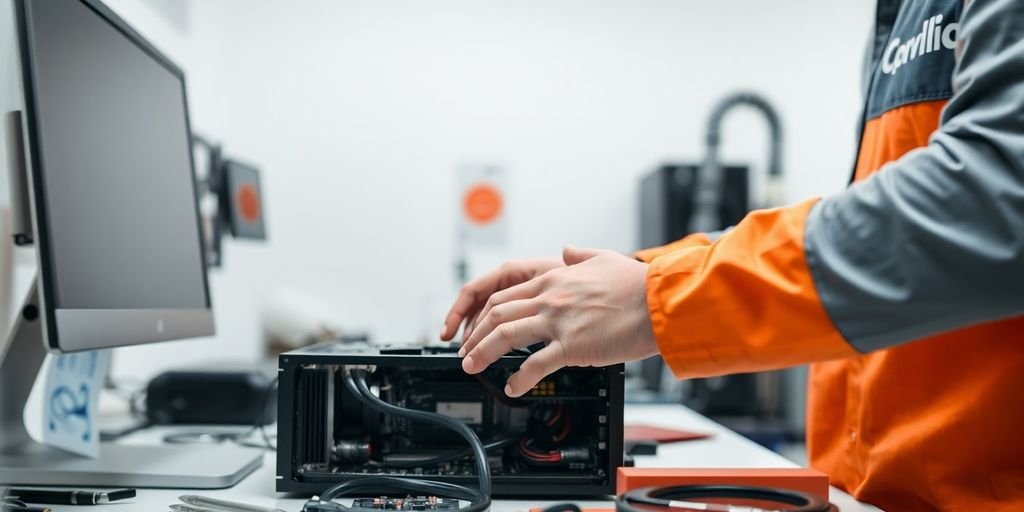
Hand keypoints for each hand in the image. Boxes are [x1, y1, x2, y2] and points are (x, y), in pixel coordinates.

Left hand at [458, 246, 656, 396]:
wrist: (660, 302)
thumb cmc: (638, 284)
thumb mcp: (604, 257)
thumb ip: (580, 254)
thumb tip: (568, 249)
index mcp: (554, 277)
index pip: (504, 293)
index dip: (483, 313)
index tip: (475, 326)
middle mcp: (550, 297)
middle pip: (496, 314)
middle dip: (474, 335)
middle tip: (465, 351)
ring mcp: (559, 320)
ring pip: (505, 335)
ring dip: (483, 353)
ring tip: (472, 367)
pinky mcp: (572, 345)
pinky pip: (535, 364)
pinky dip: (519, 378)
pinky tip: (513, 387)